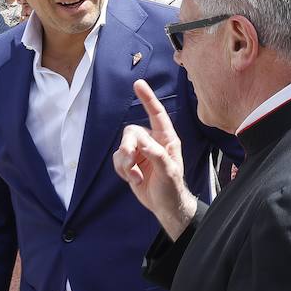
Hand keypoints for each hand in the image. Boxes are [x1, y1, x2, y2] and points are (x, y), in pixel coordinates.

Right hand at [113, 80, 195, 237]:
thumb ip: (156, 154)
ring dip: (126, 165)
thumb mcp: (169, 172)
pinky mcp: (131, 163)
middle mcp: (153, 142)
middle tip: (130, 163)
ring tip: (136, 178)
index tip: (138, 84)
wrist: (164, 206)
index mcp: (167, 139)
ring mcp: (141, 152)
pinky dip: (123, 171)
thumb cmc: (172, 187)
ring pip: (122, 148)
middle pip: (131, 132)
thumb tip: (143, 142)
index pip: (157, 114)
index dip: (147, 99)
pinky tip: (134, 180)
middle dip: (128, 147)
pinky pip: (118, 160)